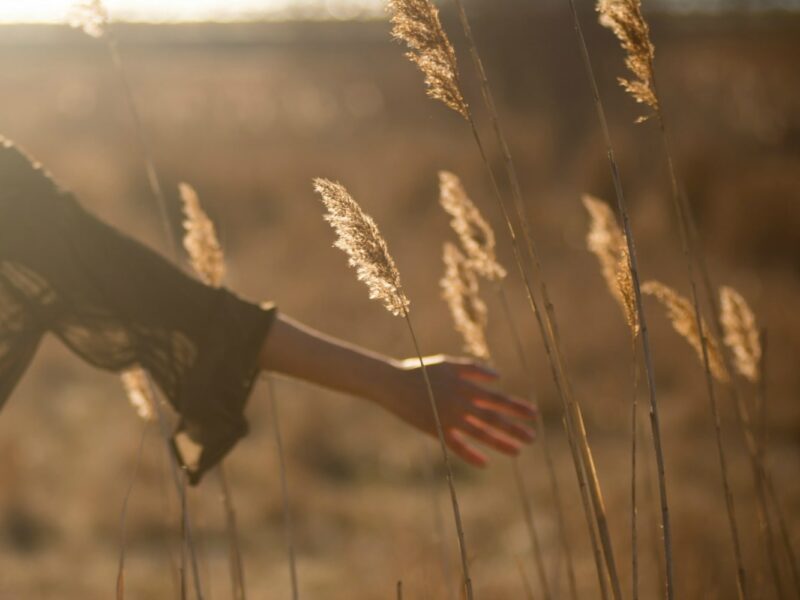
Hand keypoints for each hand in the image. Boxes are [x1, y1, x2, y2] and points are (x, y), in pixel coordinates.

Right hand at [376, 355, 537, 466]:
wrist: (393, 383)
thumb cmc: (422, 371)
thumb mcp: (449, 364)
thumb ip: (474, 369)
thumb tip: (498, 377)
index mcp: (464, 386)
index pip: (496, 399)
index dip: (515, 407)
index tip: (533, 414)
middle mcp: (459, 403)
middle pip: (492, 418)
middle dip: (514, 428)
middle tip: (533, 437)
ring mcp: (448, 418)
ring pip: (479, 433)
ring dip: (500, 442)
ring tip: (518, 451)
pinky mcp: (436, 430)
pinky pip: (456, 446)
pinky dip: (470, 454)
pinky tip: (485, 463)